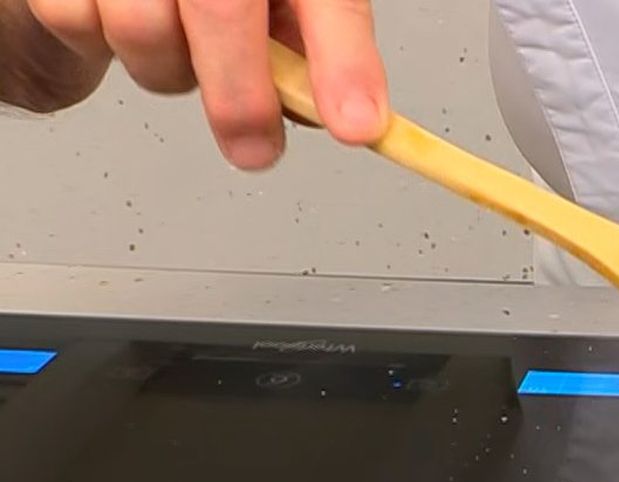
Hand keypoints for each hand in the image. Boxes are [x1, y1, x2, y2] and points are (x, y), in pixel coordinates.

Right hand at [25, 0, 387, 167]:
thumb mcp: (282, 6)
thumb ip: (313, 52)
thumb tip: (340, 114)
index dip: (344, 61)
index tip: (357, 126)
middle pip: (220, 10)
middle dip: (241, 99)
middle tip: (256, 148)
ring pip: (143, 30)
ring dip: (165, 70)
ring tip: (179, 49)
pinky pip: (79, 23)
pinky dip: (101, 45)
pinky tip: (121, 18)